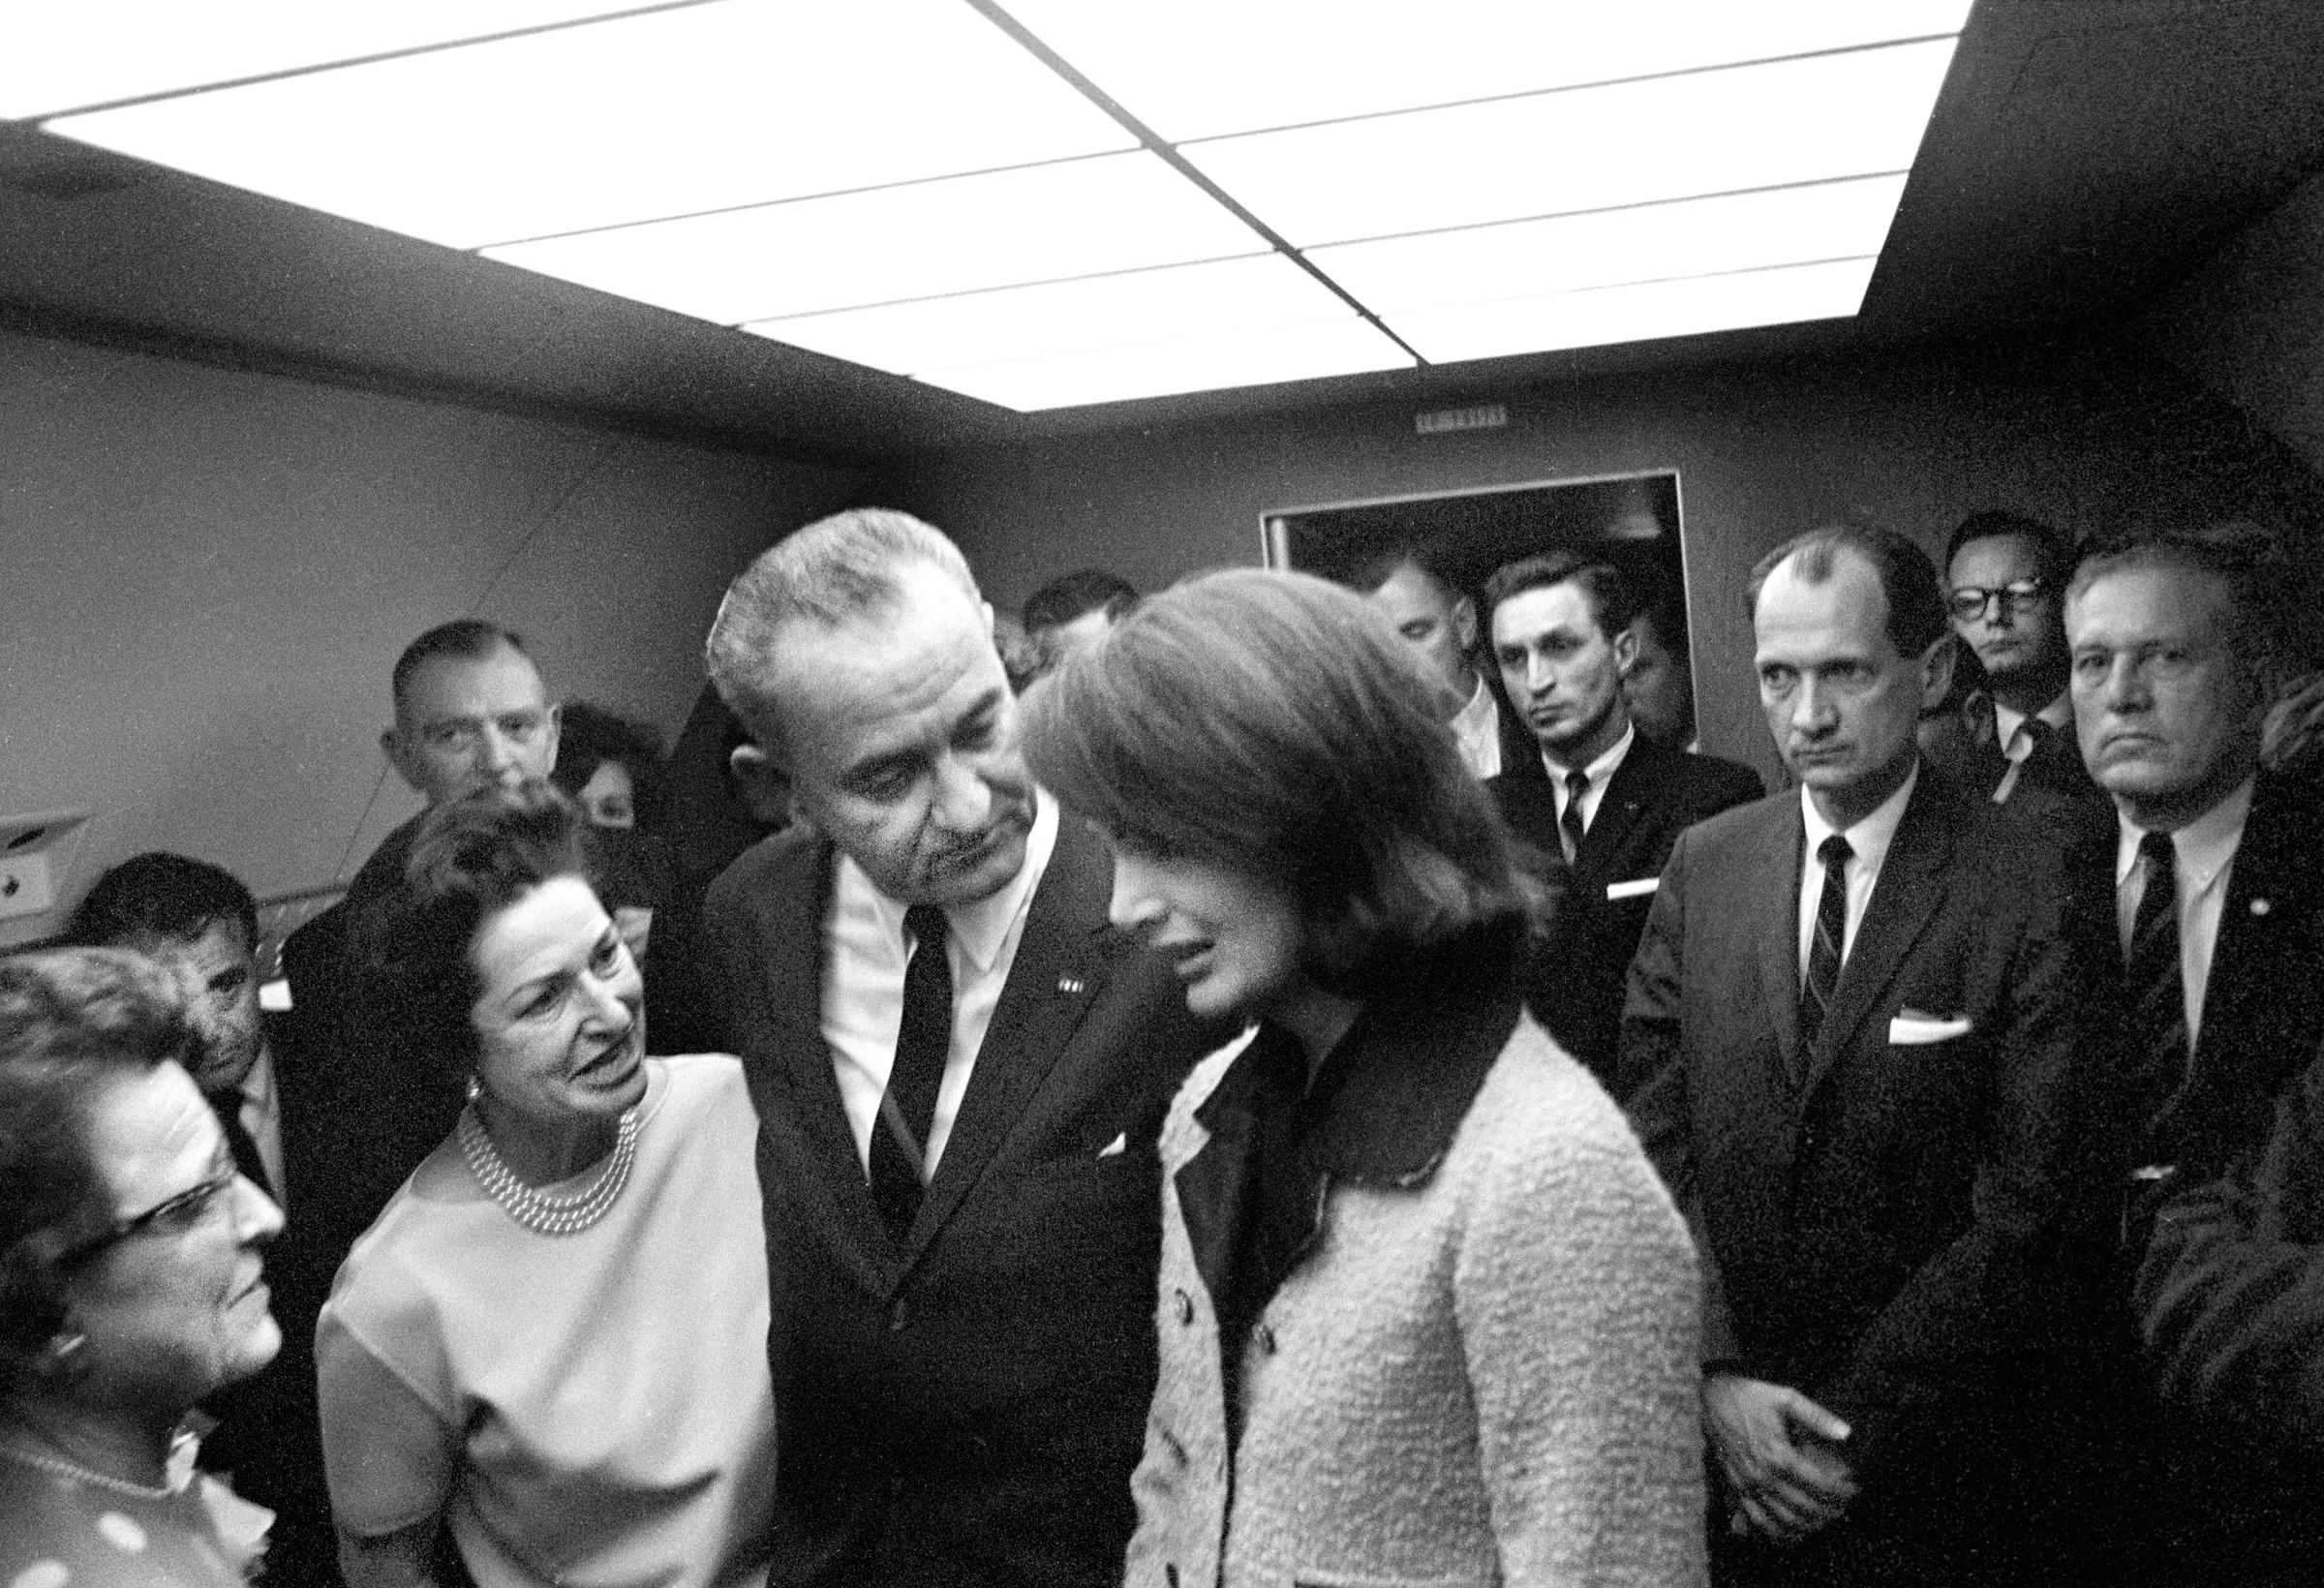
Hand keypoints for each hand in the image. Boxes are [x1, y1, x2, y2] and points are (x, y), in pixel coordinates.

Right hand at [1702, 1373, 1857, 1545]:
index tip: (1854, 1491)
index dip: (1842, 1492)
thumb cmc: (1752, 1396)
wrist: (1713, 1397)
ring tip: (1824, 1521)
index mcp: (1779, 1455)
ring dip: (1808, 1526)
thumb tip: (1847, 1433)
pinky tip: (1792, 1534)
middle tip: (1844, 1508)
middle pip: (1805, 1507)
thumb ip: (1817, 1417)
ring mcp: (1748, 1486)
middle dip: (1829, 1511)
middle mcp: (1763, 1476)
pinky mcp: (1736, 1488)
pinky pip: (1757, 1521)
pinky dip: (1777, 1533)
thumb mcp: (1786, 1398)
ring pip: (1784, 1520)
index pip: (1820, 1485)